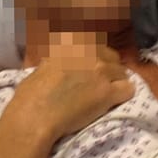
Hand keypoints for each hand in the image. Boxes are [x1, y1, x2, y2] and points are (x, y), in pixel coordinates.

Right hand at [8, 32, 135, 143]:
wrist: (35, 115)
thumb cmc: (29, 94)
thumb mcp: (41, 65)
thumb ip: (57, 59)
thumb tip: (59, 61)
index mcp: (71, 43)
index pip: (94, 42)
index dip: (95, 56)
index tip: (90, 67)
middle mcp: (88, 52)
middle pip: (112, 57)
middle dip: (109, 68)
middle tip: (100, 82)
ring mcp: (100, 71)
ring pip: (122, 73)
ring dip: (116, 82)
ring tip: (106, 94)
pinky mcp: (108, 92)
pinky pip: (128, 89)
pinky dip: (123, 95)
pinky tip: (114, 102)